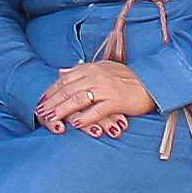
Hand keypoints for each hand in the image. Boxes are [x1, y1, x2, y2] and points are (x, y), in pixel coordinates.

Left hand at [34, 58, 153, 136]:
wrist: (152, 82)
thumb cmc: (127, 78)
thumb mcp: (103, 68)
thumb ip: (81, 70)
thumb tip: (60, 71)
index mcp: (91, 68)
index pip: (65, 79)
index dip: (51, 91)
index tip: (40, 102)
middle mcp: (96, 76)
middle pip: (68, 89)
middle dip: (52, 102)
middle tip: (39, 113)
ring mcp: (106, 88)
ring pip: (79, 99)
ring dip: (63, 110)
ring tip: (51, 119)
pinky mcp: (116, 100)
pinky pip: (98, 110)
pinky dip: (86, 117)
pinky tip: (76, 124)